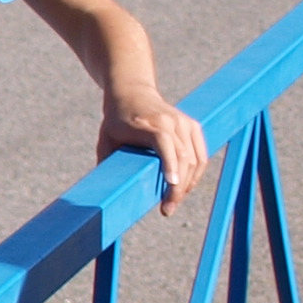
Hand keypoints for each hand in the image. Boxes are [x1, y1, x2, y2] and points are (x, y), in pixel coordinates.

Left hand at [98, 81, 212, 212]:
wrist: (133, 93)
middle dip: (178, 187)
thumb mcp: (105, 140)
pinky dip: (196, 174)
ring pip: (195, 159)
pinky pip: (201, 155)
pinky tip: (185, 187)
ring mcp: (184, 123)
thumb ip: (106, 162)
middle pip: (182, 157)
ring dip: (188, 184)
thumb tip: (101, 192)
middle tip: (167, 209)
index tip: (172, 184)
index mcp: (146, 124)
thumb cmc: (116, 122)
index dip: (169, 163)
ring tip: (174, 202)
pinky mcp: (193, 126)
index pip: (164, 142)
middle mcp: (170, 121)